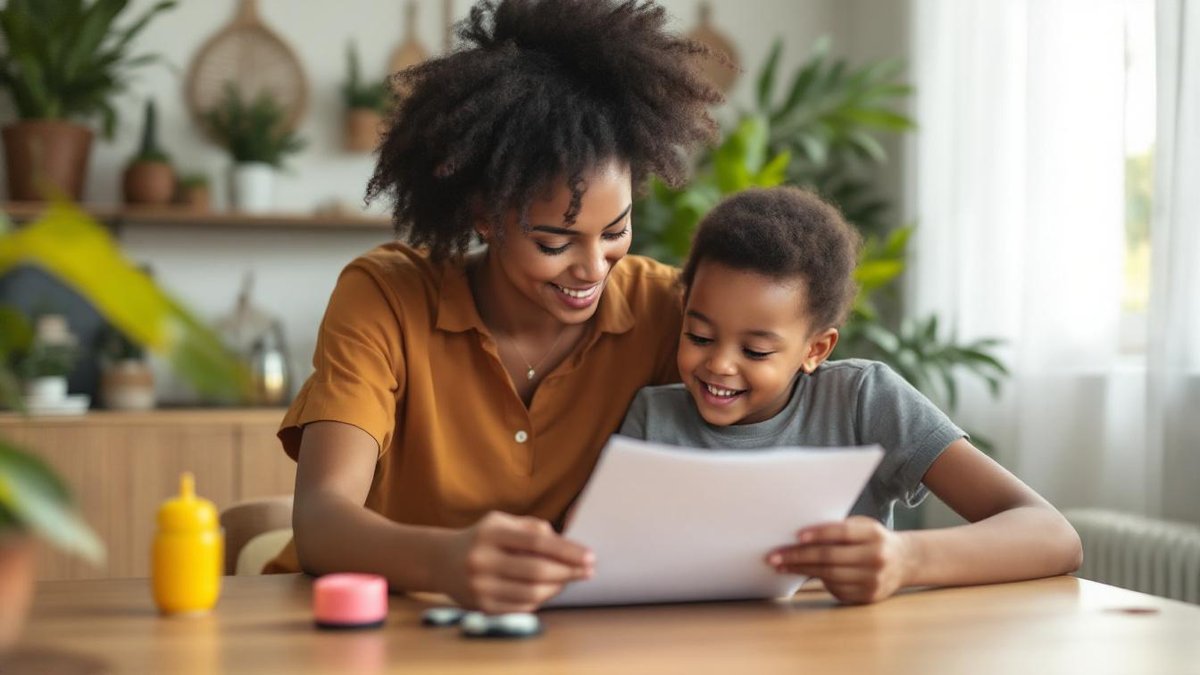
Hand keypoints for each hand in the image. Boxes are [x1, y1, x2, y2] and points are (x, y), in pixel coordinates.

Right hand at [435, 511, 593, 612]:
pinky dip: (541, 599)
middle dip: (568, 572)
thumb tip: (568, 547)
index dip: (567, 550)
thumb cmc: (483, 538)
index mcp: (490, 533)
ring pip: (532, 593)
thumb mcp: (503, 522)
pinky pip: (522, 607)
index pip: (537, 542)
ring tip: (569, 579)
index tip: (590, 556)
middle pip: (537, 571)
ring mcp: (479, 586)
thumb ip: (534, 528)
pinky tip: (549, 590)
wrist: (442, 561)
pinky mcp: (481, 607)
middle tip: (588, 570)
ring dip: (558, 587)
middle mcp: (481, 559)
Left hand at [765, 516, 912, 604]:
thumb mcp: (863, 527)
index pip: (841, 532)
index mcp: (873, 535)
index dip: (818, 534)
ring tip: (782, 566)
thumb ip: (838, 529)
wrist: (904, 562)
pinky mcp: (867, 597)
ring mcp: (873, 580)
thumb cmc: (873, 540)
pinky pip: (835, 590)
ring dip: (801, 571)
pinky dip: (818, 581)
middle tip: (774, 557)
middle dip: (798, 557)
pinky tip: (804, 574)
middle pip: (830, 557)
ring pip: (829, 576)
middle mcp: (876, 558)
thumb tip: (800, 535)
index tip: (795, 536)